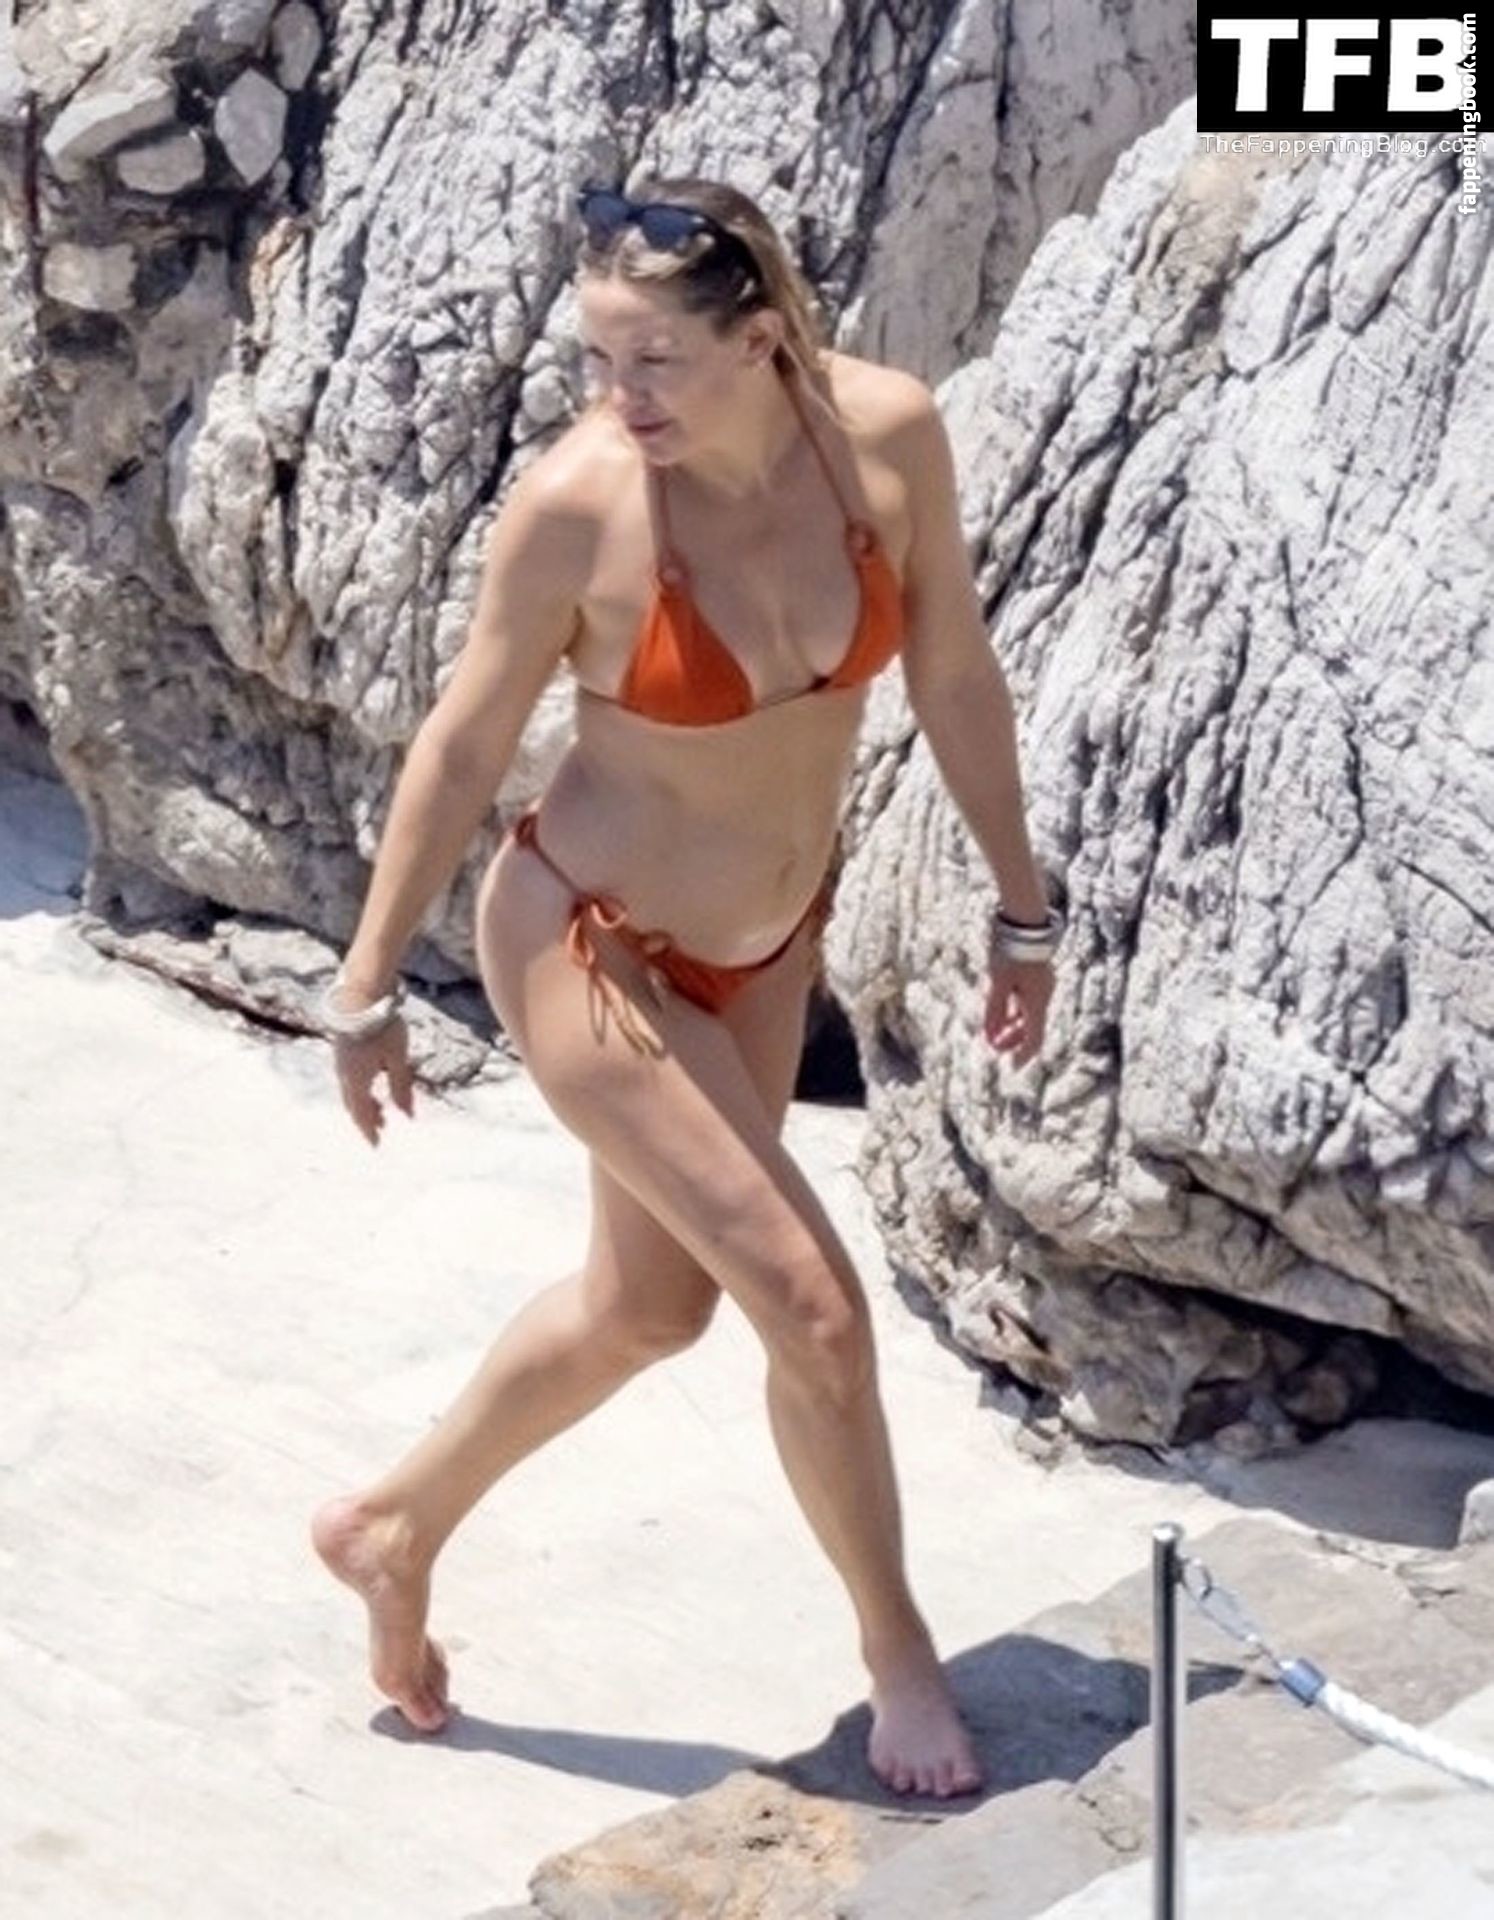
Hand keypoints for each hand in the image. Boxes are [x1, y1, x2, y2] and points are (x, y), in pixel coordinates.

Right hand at [332, 1015, 415, 1146]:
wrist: (359, 993)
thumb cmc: (382, 1026)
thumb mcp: (397, 1058)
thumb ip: (401, 1086)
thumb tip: (408, 1114)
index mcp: (356, 1080)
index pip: (361, 1114)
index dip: (369, 1130)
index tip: (376, 1144)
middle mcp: (344, 1073)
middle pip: (353, 1103)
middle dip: (367, 1117)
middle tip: (382, 1126)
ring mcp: (341, 1060)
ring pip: (350, 1089)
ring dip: (364, 1101)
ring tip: (380, 1107)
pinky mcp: (342, 1047)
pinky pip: (349, 1076)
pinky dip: (360, 1086)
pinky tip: (372, 1079)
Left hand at [984, 954, 1052, 1065]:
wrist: (1025, 920)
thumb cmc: (1011, 951)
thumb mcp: (997, 982)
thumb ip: (994, 1010)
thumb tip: (990, 1036)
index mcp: (1037, 1002)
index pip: (1034, 1039)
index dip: (1023, 1055)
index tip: (1011, 1067)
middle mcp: (1044, 996)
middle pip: (1033, 1028)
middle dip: (1014, 1041)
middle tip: (994, 1047)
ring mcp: (1042, 985)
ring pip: (1030, 1014)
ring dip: (1014, 1026)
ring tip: (995, 1032)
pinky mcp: (1037, 976)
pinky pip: (1028, 1001)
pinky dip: (1015, 1011)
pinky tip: (1001, 1012)